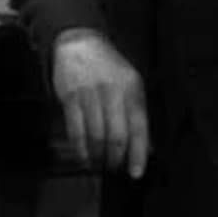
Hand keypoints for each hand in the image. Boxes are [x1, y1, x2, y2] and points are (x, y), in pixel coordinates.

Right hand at [51, 28, 148, 177]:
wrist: (79, 44)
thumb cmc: (108, 68)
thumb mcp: (131, 84)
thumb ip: (138, 114)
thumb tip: (147, 147)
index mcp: (132, 88)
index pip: (139, 127)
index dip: (138, 154)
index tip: (136, 172)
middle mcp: (113, 91)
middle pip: (117, 135)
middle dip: (116, 158)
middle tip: (114, 168)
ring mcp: (91, 94)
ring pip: (96, 136)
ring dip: (98, 156)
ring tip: (99, 164)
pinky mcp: (71, 97)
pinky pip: (76, 130)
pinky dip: (80, 149)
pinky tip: (84, 156)